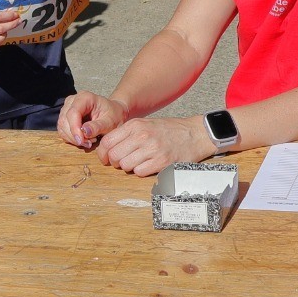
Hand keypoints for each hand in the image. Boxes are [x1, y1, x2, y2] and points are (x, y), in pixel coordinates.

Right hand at [58, 91, 127, 148]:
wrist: (113, 114)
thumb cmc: (113, 116)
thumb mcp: (110, 122)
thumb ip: (98, 126)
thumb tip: (84, 132)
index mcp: (85, 97)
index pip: (73, 113)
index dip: (74, 128)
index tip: (81, 141)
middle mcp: (72, 101)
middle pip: (64, 120)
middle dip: (75, 135)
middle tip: (89, 143)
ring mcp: (67, 109)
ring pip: (61, 127)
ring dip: (73, 138)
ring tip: (89, 141)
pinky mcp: (65, 118)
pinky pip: (62, 131)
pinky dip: (71, 138)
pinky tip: (84, 139)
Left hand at [95, 116, 214, 175]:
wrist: (195, 134)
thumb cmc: (170, 130)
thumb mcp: (146, 124)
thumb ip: (127, 133)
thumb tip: (108, 148)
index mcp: (135, 125)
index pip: (108, 142)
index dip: (103, 154)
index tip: (106, 159)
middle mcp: (142, 136)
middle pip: (114, 156)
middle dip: (115, 163)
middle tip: (122, 163)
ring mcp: (152, 149)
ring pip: (125, 166)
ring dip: (129, 167)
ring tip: (138, 163)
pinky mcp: (161, 162)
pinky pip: (139, 172)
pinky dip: (141, 171)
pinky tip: (148, 165)